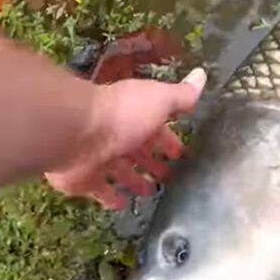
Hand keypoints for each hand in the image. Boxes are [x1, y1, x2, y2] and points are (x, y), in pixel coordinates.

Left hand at [45, 68, 205, 208]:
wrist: (77, 133)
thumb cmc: (122, 115)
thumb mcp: (159, 100)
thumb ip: (181, 94)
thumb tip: (202, 75)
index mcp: (137, 118)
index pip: (157, 131)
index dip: (168, 141)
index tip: (179, 153)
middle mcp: (118, 136)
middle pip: (138, 152)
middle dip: (152, 162)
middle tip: (167, 176)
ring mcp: (100, 158)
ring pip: (121, 172)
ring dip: (134, 180)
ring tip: (149, 191)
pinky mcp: (86, 179)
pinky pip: (101, 190)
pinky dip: (111, 197)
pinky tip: (121, 204)